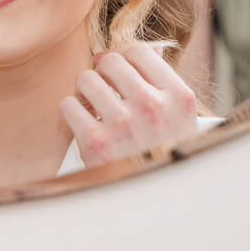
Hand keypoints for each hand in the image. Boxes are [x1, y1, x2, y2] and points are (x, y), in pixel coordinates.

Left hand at [59, 43, 197, 168]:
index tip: (118, 75)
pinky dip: (72, 113)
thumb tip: (147, 48)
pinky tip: (85, 125)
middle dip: (102, 75)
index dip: (123, 60)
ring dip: (85, 93)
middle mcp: (153, 107)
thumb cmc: (163, 154)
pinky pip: (68, 104)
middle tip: (105, 94)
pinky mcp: (95, 142)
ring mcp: (123, 124)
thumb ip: (164, 84)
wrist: (155, 202)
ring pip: (85, 79)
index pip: (139, 52)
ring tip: (95, 110)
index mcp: (179, 98)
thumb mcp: (181, 119)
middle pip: (109, 62)